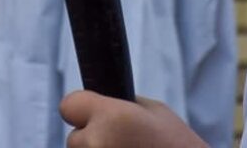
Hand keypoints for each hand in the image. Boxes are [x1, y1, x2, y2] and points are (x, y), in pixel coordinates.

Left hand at [60, 91, 207, 147]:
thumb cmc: (178, 146)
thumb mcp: (155, 112)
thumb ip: (122, 104)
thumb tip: (99, 103)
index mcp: (111, 118)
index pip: (68, 105)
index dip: (81, 107)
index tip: (93, 113)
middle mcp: (98, 144)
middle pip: (74, 138)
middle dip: (92, 138)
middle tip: (121, 142)